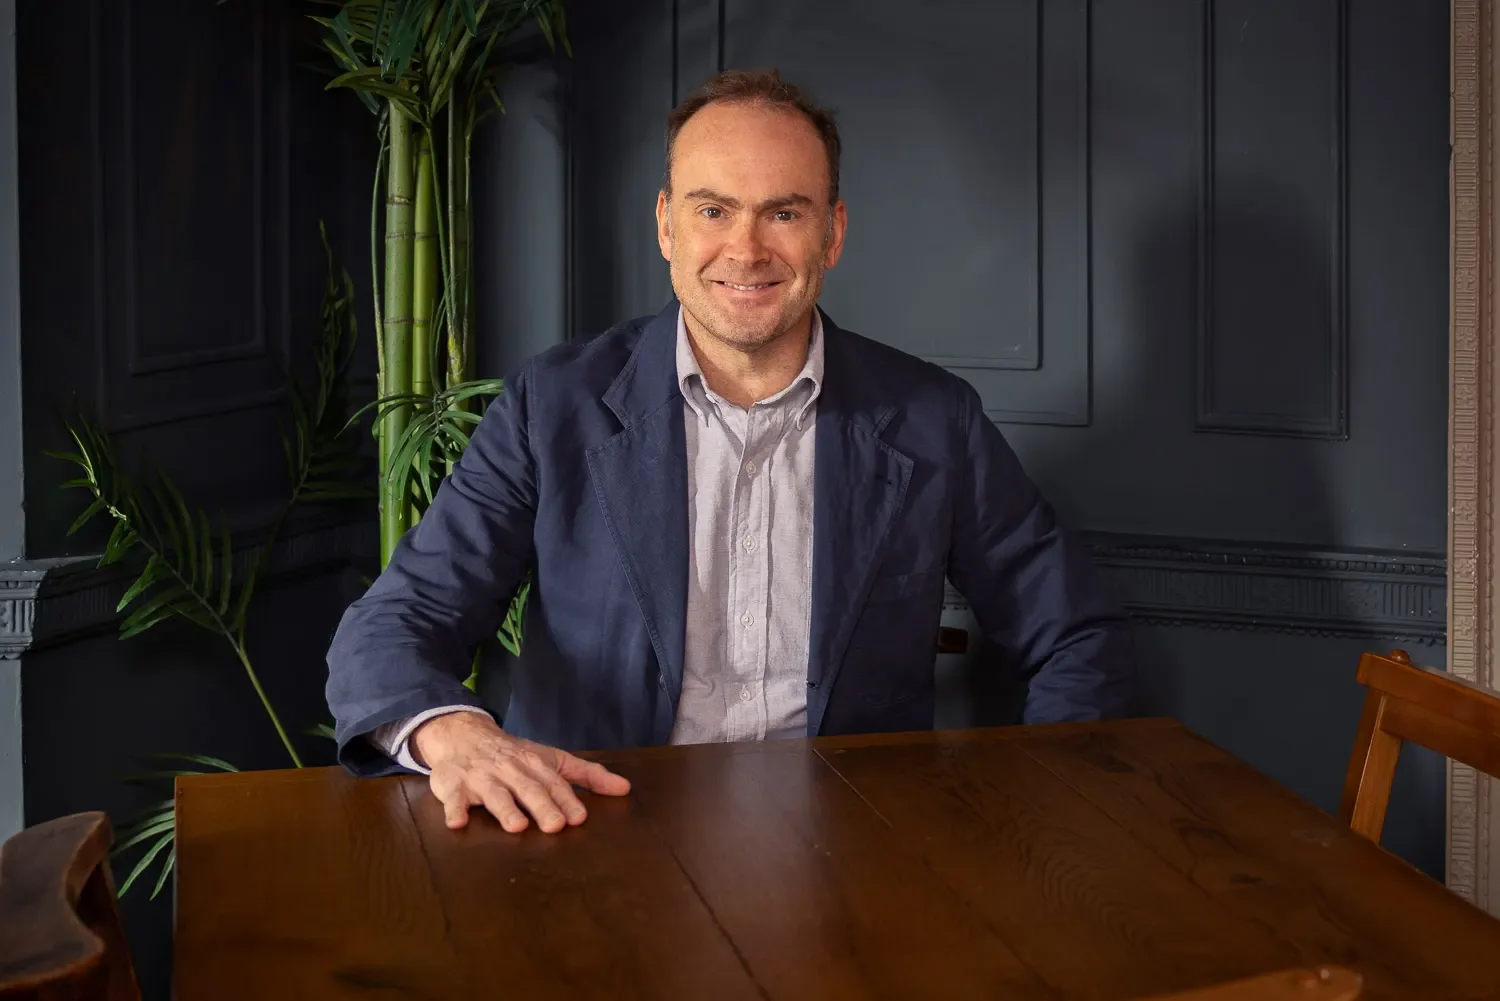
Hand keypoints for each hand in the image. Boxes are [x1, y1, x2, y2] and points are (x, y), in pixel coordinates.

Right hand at [410, 711, 630, 833]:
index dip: (567, 800)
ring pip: (494, 795)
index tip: (580, 817)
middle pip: (528, 789)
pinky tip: (457, 822)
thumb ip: (588, 775)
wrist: (464, 734)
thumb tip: (625, 789)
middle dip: (542, 806)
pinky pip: (452, 798)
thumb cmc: (515, 756)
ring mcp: (481, 778)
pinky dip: (453, 809)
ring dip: (505, 809)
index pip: (554, 784)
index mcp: (536, 765)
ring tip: (516, 826)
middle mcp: (510, 770)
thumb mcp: (553, 760)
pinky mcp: (453, 785)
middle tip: (555, 825)